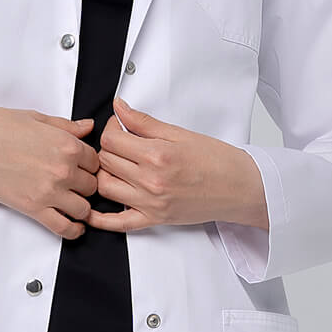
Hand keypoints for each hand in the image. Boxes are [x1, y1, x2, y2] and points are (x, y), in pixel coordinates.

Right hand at [0, 105, 100, 236]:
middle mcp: (63, 169)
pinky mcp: (33, 208)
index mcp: (66, 144)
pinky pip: (64, 228)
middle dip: (85, 185)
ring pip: (83, 209)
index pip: (95, 162)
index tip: (81, 168)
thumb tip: (87, 127)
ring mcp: (49, 191)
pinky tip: (74, 228)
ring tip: (72, 204)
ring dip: (80, 207)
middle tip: (74, 184)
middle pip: (91, 186)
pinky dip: (73, 231)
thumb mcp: (35, 119)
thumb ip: (65, 127)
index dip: (89, 165)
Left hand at [88, 99, 269, 232]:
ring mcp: (150, 202)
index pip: (111, 139)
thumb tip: (120, 108)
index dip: (110, 129)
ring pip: (105, 186)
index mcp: (157, 154)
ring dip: (103, 174)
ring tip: (115, 166)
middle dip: (108, 148)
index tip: (118, 127)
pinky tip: (92, 210)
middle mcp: (151, 180)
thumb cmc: (217, 161)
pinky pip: (118, 223)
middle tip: (119, 144)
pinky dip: (101, 218)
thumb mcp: (180, 133)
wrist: (240, 188)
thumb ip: (144, 122)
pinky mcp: (154, 219)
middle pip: (106, 161)